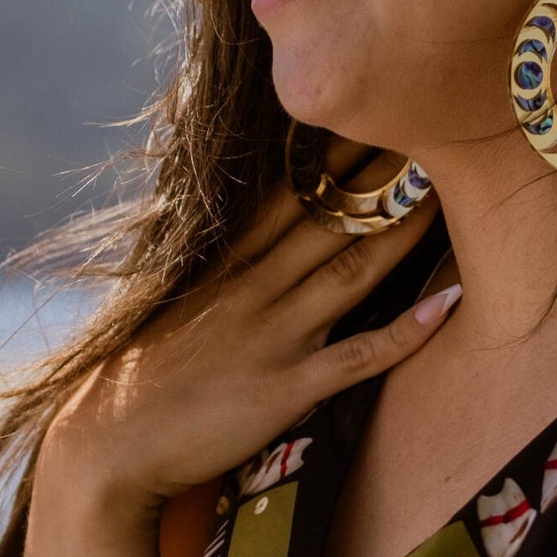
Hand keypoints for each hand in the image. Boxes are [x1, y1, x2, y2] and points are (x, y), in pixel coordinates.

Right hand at [48, 141, 458, 512]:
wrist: (108, 444)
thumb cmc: (143, 371)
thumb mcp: (178, 299)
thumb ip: (222, 264)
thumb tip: (262, 232)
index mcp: (226, 260)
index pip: (289, 190)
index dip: (335, 152)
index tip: (371, 113)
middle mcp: (254, 286)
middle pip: (330, 217)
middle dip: (380, 174)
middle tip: (427, 130)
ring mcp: (274, 335)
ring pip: (352, 269)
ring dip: (402, 230)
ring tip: (446, 191)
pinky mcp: (287, 388)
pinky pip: (358, 355)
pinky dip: (407, 330)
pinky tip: (448, 302)